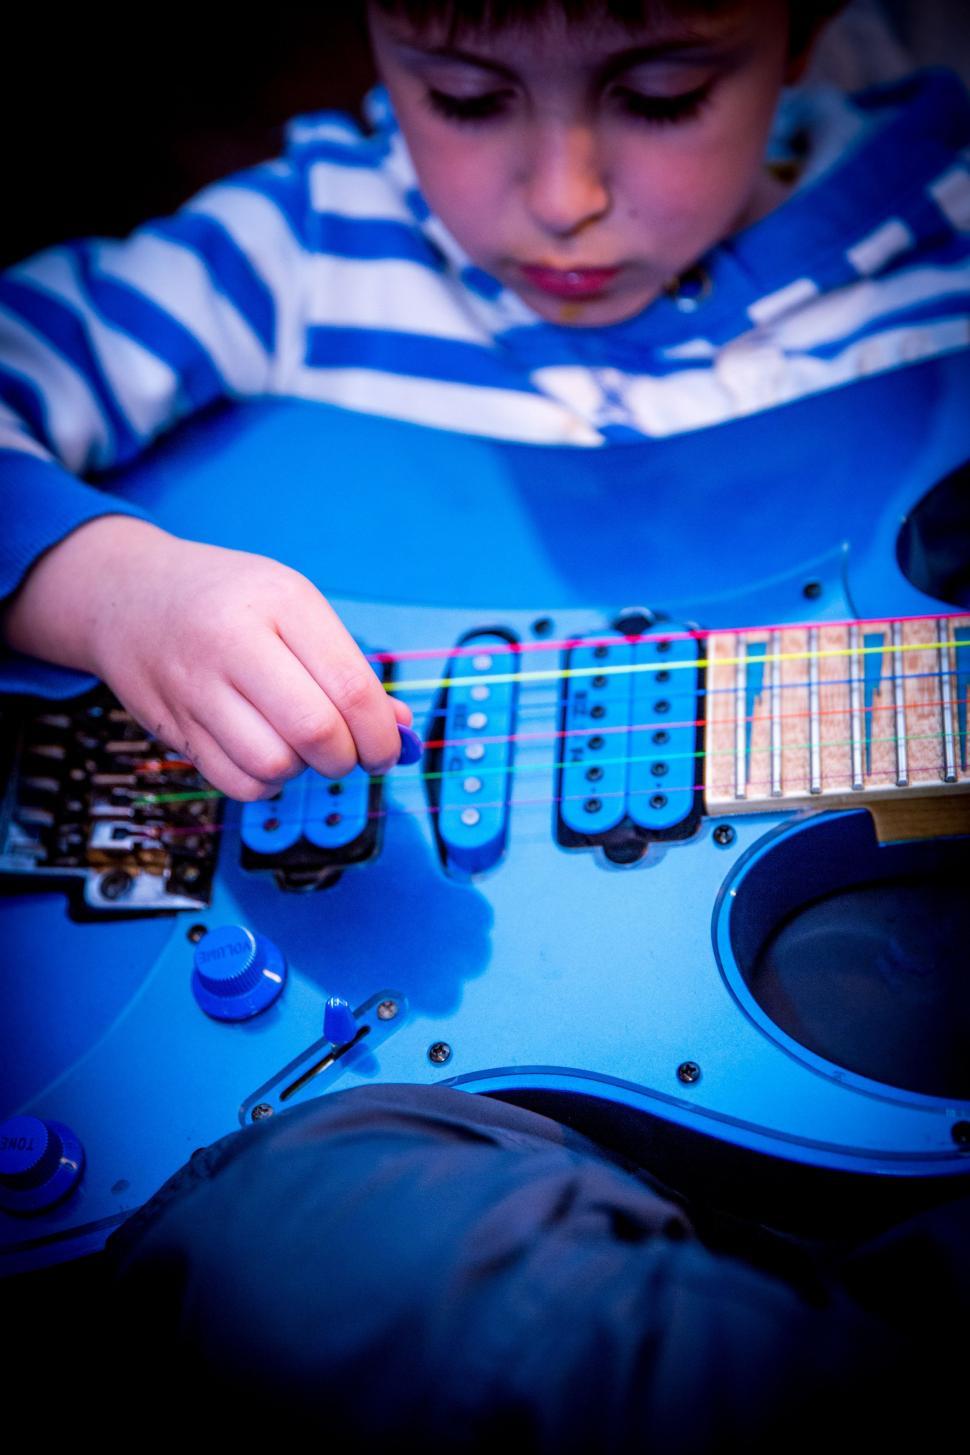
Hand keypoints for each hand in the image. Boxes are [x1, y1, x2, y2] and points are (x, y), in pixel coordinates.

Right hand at [2, 517, 412, 799]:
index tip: (388, 749)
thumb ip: (347, 667)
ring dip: (303, 771)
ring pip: (274, 765)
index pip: (350, 687)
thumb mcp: (293, 607)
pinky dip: (265, 784)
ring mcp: (195, 686)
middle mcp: (233, 641)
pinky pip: (236, 783)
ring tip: (299, 746)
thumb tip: (400, 730)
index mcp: (280, 601)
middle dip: (347, 758)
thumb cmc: (228, 599)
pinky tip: (266, 755)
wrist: (127, 593)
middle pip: (314, 732)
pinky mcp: (171, 725)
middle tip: (349, 753)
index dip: (381, 734)